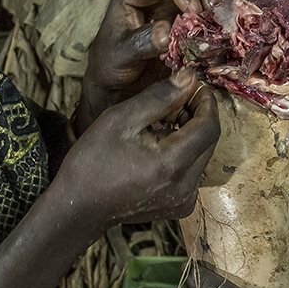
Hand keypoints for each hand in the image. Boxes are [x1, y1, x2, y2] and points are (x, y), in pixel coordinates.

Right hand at [58, 69, 218, 230]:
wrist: (79, 209)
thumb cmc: (92, 163)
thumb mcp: (120, 119)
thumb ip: (158, 97)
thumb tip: (189, 78)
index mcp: (171, 165)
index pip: (209, 127)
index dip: (206, 102)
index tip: (194, 86)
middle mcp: (184, 187)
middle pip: (209, 141)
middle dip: (197, 116)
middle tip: (176, 100)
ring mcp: (184, 201)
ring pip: (202, 156)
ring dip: (190, 134)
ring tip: (163, 122)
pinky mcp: (179, 207)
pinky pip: (192, 172)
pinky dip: (183, 154)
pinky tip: (159, 146)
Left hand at [76, 0, 227, 133]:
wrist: (118, 82)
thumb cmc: (112, 65)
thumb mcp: (121, 55)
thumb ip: (141, 43)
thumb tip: (166, 30)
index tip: (194, 11)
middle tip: (216, 6)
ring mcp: (174, 0)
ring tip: (222, 16)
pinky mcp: (188, 15)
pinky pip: (210, 1)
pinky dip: (222, 8)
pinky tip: (225, 25)